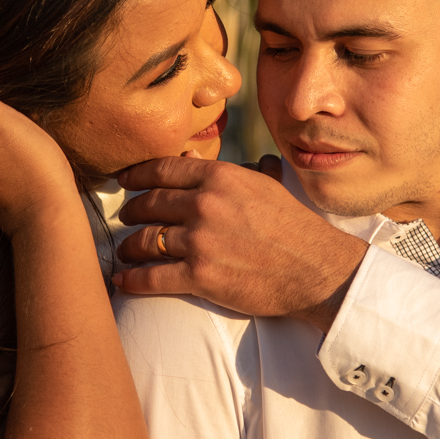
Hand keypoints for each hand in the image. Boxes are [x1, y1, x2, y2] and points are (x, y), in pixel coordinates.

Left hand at [113, 155, 368, 330]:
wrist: (316, 269)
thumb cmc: (295, 228)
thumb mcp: (265, 186)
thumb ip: (232, 173)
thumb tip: (204, 157)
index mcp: (220, 178)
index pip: (162, 169)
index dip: (136, 175)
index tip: (123, 181)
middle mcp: (204, 205)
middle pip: (148, 204)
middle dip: (131, 212)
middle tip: (125, 218)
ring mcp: (199, 241)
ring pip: (145, 240)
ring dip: (128, 247)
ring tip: (124, 251)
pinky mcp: (200, 276)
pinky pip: (151, 277)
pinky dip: (132, 280)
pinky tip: (122, 281)